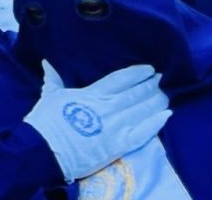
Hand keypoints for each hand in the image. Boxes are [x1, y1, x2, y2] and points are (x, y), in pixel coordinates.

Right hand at [23, 63, 169, 181]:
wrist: (44, 149)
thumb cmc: (45, 122)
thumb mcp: (49, 96)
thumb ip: (54, 79)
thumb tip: (48, 62)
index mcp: (92, 94)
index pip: (120, 79)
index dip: (136, 73)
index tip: (149, 68)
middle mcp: (107, 108)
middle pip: (135, 94)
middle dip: (151, 86)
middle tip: (163, 78)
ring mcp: (114, 127)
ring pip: (142, 111)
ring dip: (156, 102)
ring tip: (167, 95)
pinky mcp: (118, 145)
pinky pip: (142, 134)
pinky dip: (155, 124)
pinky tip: (167, 115)